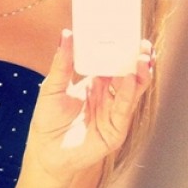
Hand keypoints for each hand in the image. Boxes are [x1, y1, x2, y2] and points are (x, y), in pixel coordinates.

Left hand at [26, 29, 154, 185]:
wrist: (44, 153)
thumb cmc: (47, 120)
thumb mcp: (53, 86)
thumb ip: (62, 62)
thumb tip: (66, 34)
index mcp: (96, 83)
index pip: (114, 63)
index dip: (123, 50)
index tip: (130, 34)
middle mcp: (109, 97)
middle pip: (129, 75)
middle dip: (138, 60)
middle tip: (143, 45)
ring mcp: (114, 113)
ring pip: (132, 91)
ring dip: (139, 74)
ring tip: (143, 58)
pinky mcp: (115, 131)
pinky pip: (123, 110)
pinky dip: (127, 94)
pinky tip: (130, 79)